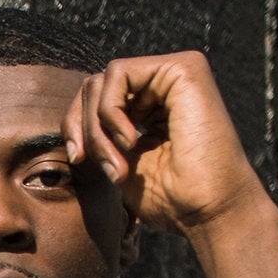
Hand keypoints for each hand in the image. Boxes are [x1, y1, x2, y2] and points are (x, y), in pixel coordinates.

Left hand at [63, 52, 268, 242]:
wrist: (207, 210)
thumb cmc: (169, 198)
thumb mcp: (119, 161)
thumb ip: (98, 134)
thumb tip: (71, 118)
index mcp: (149, 106)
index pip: (92, 100)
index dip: (75, 128)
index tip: (79, 162)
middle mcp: (162, 85)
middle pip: (92, 86)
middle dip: (85, 129)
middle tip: (106, 168)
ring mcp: (174, 73)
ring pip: (101, 81)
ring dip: (98, 128)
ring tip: (120, 163)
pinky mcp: (183, 67)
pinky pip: (118, 73)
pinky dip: (111, 111)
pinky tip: (131, 141)